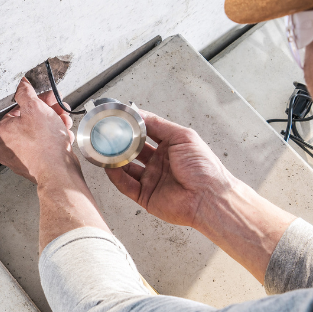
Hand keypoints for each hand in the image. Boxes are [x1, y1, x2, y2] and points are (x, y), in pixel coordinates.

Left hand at [0, 78, 77, 184]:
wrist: (59, 172)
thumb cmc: (45, 144)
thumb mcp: (36, 108)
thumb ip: (26, 93)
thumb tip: (22, 84)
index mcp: (2, 132)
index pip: (18, 109)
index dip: (37, 100)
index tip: (48, 98)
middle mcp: (7, 147)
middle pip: (29, 121)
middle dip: (48, 113)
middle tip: (60, 108)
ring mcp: (19, 158)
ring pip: (38, 134)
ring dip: (54, 125)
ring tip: (65, 123)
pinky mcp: (33, 166)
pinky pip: (42, 147)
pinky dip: (53, 140)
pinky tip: (64, 136)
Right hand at [105, 110, 235, 230]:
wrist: (208, 198)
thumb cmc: (203, 168)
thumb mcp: (183, 137)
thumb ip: (158, 125)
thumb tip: (139, 114)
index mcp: (170, 147)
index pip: (146, 132)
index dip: (133, 125)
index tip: (118, 117)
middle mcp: (159, 162)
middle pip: (133, 149)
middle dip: (120, 142)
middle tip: (107, 133)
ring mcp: (151, 179)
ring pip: (126, 167)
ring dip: (115, 159)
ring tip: (103, 149)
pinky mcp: (145, 196)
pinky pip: (126, 185)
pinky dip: (116, 176)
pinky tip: (109, 166)